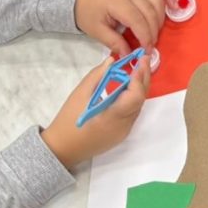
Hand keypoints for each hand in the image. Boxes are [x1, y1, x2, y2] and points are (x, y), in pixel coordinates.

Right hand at [41, 47, 153, 168]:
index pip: (134, 96)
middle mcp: (123, 126)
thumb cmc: (69, 119)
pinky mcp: (121, 134)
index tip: (140, 60)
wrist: (64, 148)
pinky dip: (133, 98)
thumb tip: (112, 61)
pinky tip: (128, 87)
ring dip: (139, 88)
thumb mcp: (80, 94)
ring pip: (138, 107)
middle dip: (143, 78)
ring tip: (137, 69)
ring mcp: (123, 132)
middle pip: (140, 100)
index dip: (139, 77)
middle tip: (143, 59)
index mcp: (112, 116)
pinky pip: (132, 113)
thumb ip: (98, 75)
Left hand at [76, 0, 169, 51]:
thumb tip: (130, 56)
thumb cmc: (87, 13)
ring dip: (160, 19)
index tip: (145, 52)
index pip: (139, 21)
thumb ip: (115, 43)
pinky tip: (174, 6)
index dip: (145, 38)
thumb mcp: (97, 31)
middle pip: (151, 13)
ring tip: (154, 34)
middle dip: (153, 33)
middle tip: (148, 47)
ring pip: (157, 2)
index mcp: (118, 3)